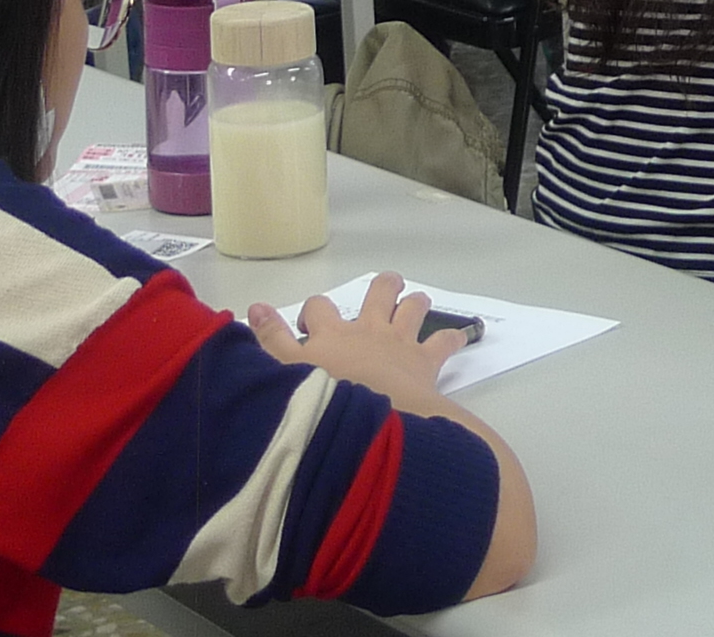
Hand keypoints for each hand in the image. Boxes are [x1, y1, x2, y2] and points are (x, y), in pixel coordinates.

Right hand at [247, 273, 469, 413]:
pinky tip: (459, 337)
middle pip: (379, 292)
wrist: (370, 425)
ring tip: (415, 304)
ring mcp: (399, 342)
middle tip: (381, 294)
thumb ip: (270, 342)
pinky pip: (444, 341)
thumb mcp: (285, 375)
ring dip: (414, 304)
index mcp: (332, 334)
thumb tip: (254, 307)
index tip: (310, 326)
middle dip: (382, 288)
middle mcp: (367, 330)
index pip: (319, 308)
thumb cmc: (323, 404)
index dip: (314, 312)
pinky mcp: (424, 361)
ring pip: (413, 307)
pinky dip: (452, 338)